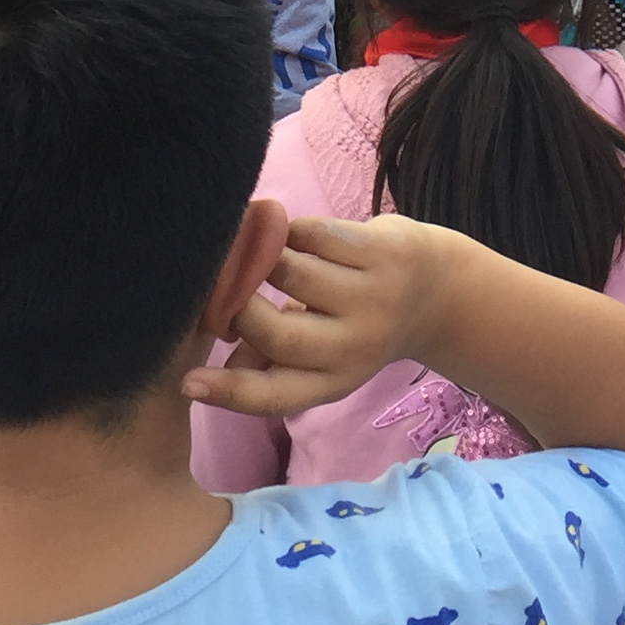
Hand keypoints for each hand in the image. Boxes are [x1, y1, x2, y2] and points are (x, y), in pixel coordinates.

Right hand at [183, 212, 474, 418]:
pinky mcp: (382, 251)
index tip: (186, 382)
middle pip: (279, 333)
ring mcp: (372, 297)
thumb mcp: (323, 357)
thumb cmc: (357, 324)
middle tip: (215, 282)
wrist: (437, 291)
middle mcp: (354, 347)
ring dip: (260, 258)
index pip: (275, 396)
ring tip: (246, 249)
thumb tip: (202, 378)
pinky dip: (286, 229)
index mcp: (333, 380)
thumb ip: (267, 363)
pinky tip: (278, 228)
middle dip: (238, 305)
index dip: (229, 392)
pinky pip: (315, 234)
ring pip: (292, 274)